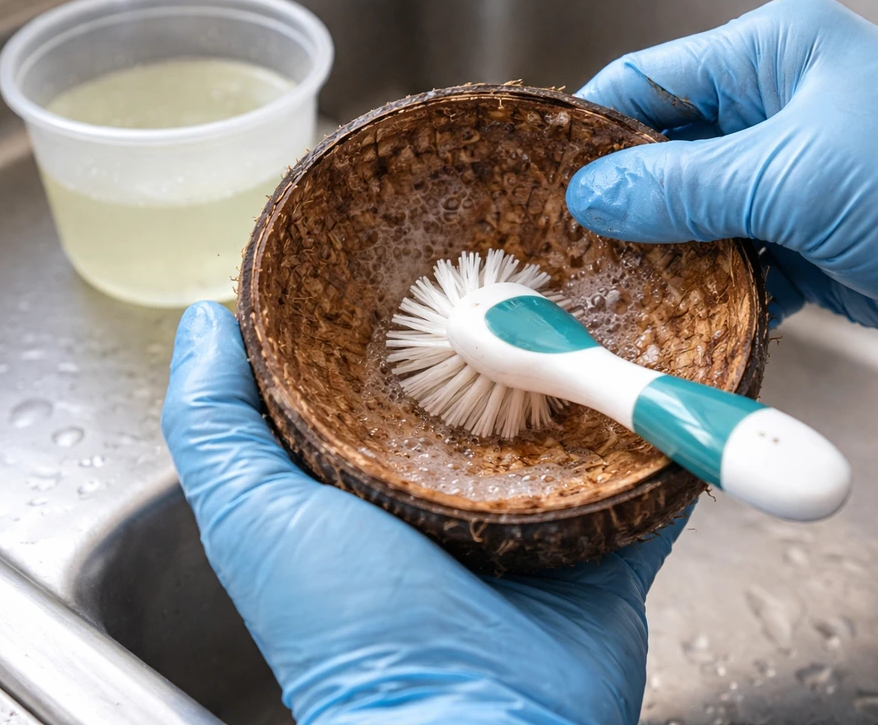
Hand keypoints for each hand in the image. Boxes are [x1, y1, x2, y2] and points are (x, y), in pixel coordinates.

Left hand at [161, 302, 691, 724]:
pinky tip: (673, 374)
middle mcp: (459, 495)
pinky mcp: (610, 546)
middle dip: (510, 327)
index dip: (407, 313)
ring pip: (573, 421)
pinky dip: (662, 432)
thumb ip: (216, 425)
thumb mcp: (256, 519)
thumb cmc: (353, 635)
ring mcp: (540, 521)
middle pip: (490, 387)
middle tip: (536, 251)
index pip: (394, 374)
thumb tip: (203, 324)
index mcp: (378, 480)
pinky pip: (648, 476)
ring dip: (592, 368)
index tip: (424, 242)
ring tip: (616, 293)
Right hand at [566, 0, 877, 368]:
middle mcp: (781, 108)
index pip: (651, 80)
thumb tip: (592, 194)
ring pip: (699, 214)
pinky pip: (738, 259)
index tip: (543, 182)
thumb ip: (680, 186)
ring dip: (667, 254)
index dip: (593, 131)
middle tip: (571, 251)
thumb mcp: (791, 176)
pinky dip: (714, 288)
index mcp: (774, 55)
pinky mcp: (813, 239)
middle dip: (625, 204)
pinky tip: (688, 315)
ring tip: (618, 291)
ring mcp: (797, 177)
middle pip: (669, 153)